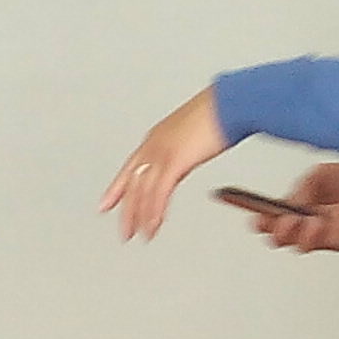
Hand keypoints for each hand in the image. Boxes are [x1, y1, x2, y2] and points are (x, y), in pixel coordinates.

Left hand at [100, 88, 233, 240]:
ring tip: (141, 235)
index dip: (117, 189)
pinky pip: (159, 192)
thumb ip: (183, 150)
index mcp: (157, 138)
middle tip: (125, 232)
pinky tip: (154, 225)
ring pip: (143, 191)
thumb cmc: (220, 113)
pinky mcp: (174, 161)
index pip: (130, 168)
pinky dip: (155, 212)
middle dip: (128, 211)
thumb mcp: (193, 134)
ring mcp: (162, 152)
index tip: (107, 204)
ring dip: (142, 217)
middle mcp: (154, 145)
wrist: (231, 103)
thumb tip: (183, 162)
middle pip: (133, 184)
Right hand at [256, 163, 338, 252]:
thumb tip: (286, 205)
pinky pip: (319, 244)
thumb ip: (300, 191)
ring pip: (295, 243)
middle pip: (276, 235)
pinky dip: (316, 235)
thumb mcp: (318, 176)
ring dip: (295, 233)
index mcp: (291, 205)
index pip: (266, 216)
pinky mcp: (335, 242)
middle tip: (278, 221)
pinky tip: (320, 223)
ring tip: (302, 220)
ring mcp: (317, 235)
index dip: (257, 216)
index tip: (253, 213)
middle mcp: (301, 222)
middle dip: (273, 229)